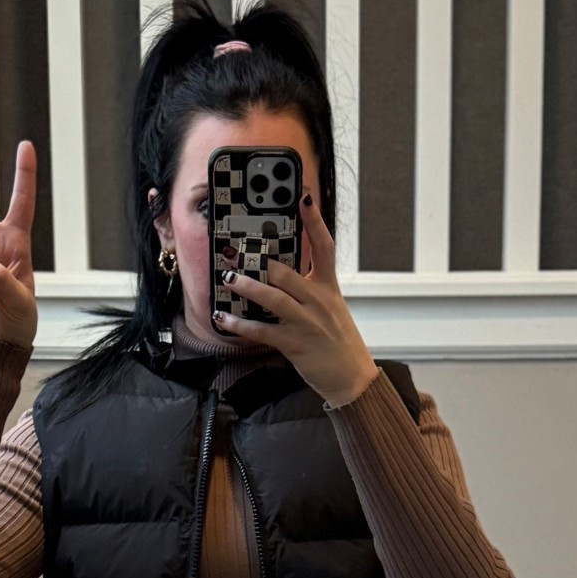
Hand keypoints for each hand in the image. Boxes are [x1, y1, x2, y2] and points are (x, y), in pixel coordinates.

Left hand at [210, 195, 378, 405]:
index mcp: (329, 288)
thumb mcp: (332, 309)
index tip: (304, 198)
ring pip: (273, 298)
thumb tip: (282, 274)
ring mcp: (306, 322)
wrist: (353, 379)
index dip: (314, 221)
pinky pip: (261, 331)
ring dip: (247, 287)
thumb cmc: (340, 344)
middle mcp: (318, 301)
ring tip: (229, 278)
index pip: (324, 247)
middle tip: (237, 251)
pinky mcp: (294, 344)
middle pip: (287, 272)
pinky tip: (223, 317)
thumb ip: (311, 289)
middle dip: (261, 261)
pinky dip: (239, 324)